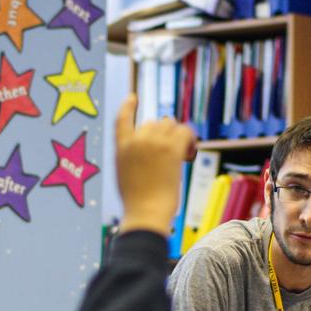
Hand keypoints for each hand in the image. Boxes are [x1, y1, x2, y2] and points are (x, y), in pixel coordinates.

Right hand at [113, 94, 196, 233]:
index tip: (133, 98)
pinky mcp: (171, 149)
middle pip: (153, 123)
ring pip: (169, 124)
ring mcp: (154, 143)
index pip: (122, 119)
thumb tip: (149, 152)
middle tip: (171, 154)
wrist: (146, 213)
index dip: (128, 106)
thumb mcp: (125, 176)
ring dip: (175, 136)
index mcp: (121, 148)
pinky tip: (188, 154)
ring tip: (180, 155)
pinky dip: (189, 139)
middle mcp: (136, 140)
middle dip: (162, 135)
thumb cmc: (137, 203)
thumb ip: (133, 158)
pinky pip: (185, 131)